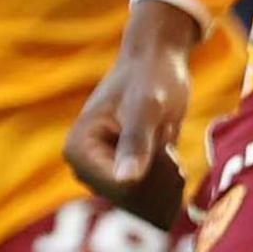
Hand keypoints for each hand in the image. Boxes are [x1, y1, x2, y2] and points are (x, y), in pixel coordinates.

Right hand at [64, 2, 199, 227]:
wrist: (157, 58)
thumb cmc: (151, 76)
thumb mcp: (147, 106)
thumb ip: (136, 141)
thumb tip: (126, 180)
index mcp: (79, 150)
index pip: (117, 186)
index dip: (150, 178)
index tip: (173, 160)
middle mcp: (85, 165)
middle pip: (126, 195)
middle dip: (157, 180)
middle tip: (172, 150)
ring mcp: (103, 168)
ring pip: (138, 195)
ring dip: (162, 181)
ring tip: (170, 146)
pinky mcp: (120, 167)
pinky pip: (144, 188)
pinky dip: (162, 179)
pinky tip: (171, 154)